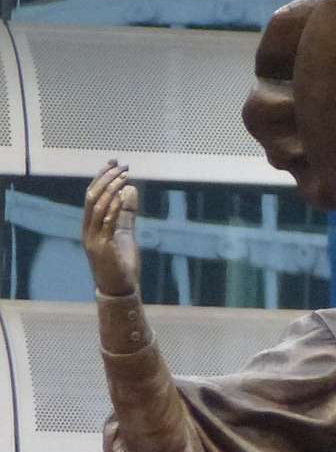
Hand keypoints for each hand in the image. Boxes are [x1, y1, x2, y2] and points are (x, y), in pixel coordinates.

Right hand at [82, 160, 140, 295]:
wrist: (120, 289)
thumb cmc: (122, 263)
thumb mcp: (126, 233)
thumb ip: (127, 213)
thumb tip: (131, 189)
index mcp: (91, 226)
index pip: (93, 195)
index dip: (102, 177)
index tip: (114, 162)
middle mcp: (88, 230)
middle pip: (92, 197)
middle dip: (106, 178)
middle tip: (121, 166)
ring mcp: (93, 238)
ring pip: (97, 207)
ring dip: (111, 189)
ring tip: (124, 176)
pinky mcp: (102, 247)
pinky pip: (106, 222)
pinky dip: (113, 207)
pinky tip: (122, 195)